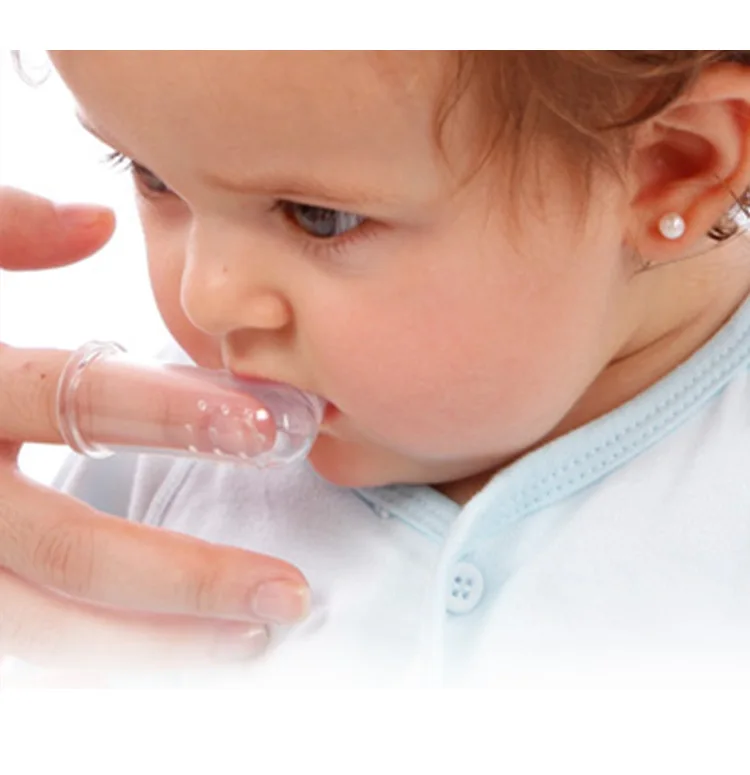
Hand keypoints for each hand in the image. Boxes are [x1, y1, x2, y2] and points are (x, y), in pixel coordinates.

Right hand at [0, 187, 308, 671]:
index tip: (267, 429)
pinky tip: (174, 654)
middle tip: (284, 593)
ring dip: (154, 644)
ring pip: (41, 627)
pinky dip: (102, 656)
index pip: (72, 400)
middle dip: (186, 578)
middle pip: (68, 550)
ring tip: (249, 641)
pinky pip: (25, 645)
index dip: (171, 414)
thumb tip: (92, 220)